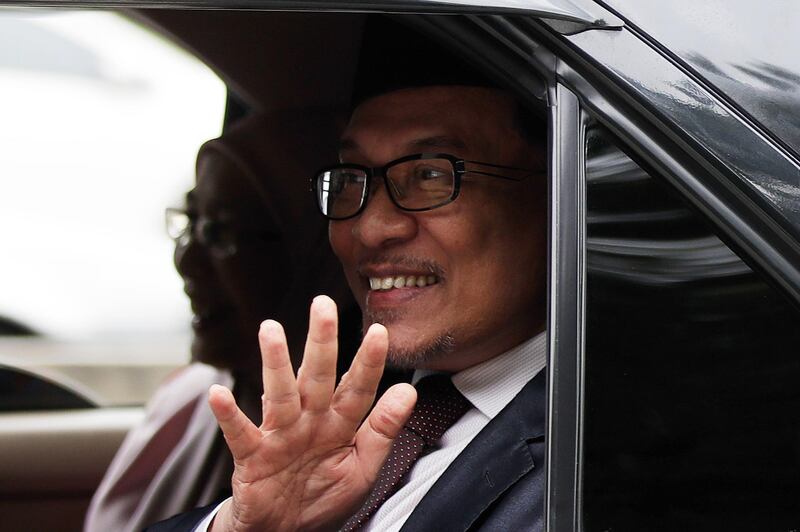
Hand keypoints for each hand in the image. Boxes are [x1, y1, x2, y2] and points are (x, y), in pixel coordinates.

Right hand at [208, 295, 416, 531]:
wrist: (284, 531)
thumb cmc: (324, 494)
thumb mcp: (363, 467)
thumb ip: (382, 430)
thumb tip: (409, 392)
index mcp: (339, 423)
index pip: (357, 388)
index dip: (368, 362)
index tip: (379, 332)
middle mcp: (310, 420)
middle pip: (318, 377)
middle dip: (322, 342)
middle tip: (323, 306)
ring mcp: (280, 435)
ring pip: (279, 394)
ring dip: (275, 363)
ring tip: (270, 330)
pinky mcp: (252, 456)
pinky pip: (240, 433)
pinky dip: (228, 415)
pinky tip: (218, 394)